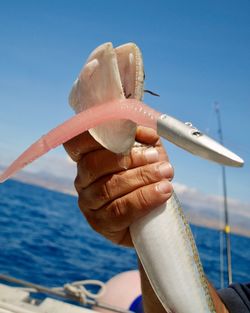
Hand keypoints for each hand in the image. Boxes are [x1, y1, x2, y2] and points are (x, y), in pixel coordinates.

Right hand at [64, 127, 173, 245]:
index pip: (77, 143)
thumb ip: (145, 139)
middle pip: (95, 165)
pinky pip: (120, 211)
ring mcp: (88, 203)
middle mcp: (83, 180)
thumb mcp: (149, 155)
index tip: (125, 132)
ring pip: (108, 188)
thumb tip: (141, 131)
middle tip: (155, 157)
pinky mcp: (101, 224)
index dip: (95, 135)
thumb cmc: (147, 180)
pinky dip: (144, 199)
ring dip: (141, 177)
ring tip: (165, 173)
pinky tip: (163, 191)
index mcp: (88, 158)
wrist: (152, 217)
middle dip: (129, 158)